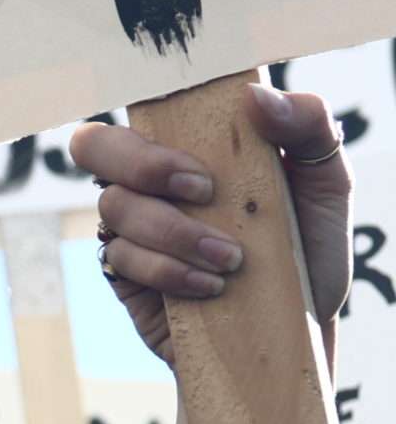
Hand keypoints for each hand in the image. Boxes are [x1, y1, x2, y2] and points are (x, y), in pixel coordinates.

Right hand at [73, 84, 351, 363]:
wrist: (295, 328)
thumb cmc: (309, 249)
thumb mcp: (328, 182)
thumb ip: (308, 126)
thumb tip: (254, 96)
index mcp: (195, 144)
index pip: (143, 106)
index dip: (143, 101)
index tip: (195, 134)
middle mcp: (153, 180)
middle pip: (94, 145)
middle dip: (145, 165)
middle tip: (204, 190)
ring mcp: (134, 227)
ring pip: (114, 206)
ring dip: (175, 231)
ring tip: (231, 259)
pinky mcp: (126, 274)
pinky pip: (121, 257)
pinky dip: (169, 270)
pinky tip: (211, 287)